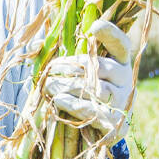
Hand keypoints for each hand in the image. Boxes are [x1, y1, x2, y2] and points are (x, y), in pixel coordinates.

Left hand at [44, 18, 138, 137]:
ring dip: (67, 86)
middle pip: (99, 67)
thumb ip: (58, 59)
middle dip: (70, 67)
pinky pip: (91, 109)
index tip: (93, 27)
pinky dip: (72, 104)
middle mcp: (126, 79)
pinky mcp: (115, 123)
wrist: (95, 131)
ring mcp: (123, 101)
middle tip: (49, 71)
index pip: (120, 44)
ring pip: (94, 89)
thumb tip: (32, 46)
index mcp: (119, 62)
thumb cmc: (81, 95)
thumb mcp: (74, 75)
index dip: (110, 34)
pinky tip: (58, 100)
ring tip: (48, 86)